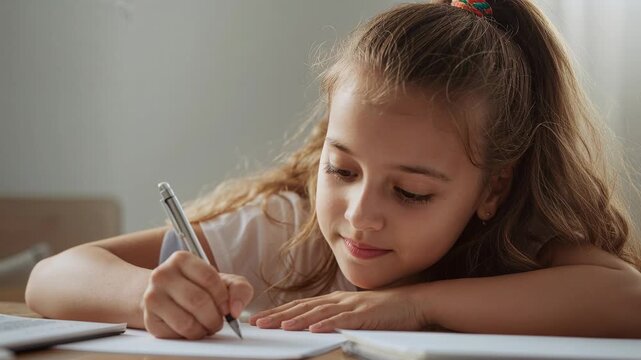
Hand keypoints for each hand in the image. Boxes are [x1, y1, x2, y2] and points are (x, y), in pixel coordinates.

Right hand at [141, 251, 252, 338]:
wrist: (166, 295)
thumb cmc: (197, 286)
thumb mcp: (222, 281)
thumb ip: (239, 288)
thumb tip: (235, 309)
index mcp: (181, 259)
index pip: (209, 278)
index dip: (223, 298)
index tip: (227, 308)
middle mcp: (162, 275)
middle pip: (198, 301)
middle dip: (215, 317)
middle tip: (218, 322)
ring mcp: (152, 297)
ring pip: (186, 322)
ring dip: (204, 330)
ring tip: (207, 326)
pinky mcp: (149, 320)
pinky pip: (176, 334)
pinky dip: (190, 336)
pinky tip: (192, 329)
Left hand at [249, 287, 425, 332]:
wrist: (412, 303)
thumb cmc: (383, 311)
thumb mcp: (354, 313)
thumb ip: (336, 318)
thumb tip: (315, 327)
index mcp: (335, 300)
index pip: (301, 305)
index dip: (280, 311)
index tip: (260, 318)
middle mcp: (339, 300)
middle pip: (304, 307)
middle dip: (279, 315)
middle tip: (258, 323)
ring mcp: (351, 306)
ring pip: (319, 313)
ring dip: (298, 319)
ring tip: (280, 326)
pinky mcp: (365, 315)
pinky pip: (343, 320)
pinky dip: (328, 324)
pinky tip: (314, 329)